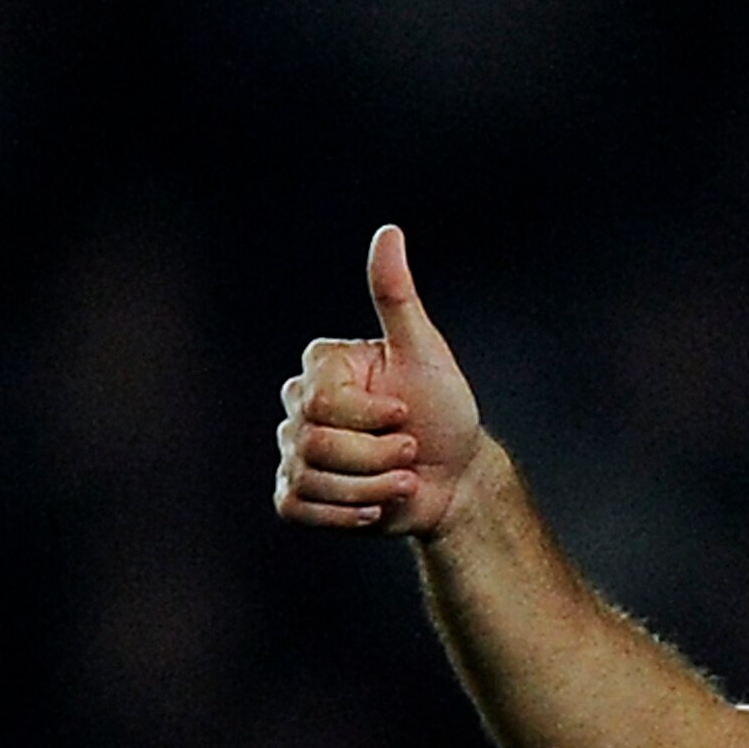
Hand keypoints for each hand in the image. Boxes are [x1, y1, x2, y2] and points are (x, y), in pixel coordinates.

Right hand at [274, 225, 486, 537]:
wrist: (456, 478)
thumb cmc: (444, 409)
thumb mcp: (425, 352)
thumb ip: (397, 297)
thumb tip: (388, 231)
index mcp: (322, 366)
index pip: (323, 402)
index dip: (373, 418)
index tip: (408, 414)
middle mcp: (297, 405)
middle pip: (315, 444)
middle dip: (379, 457)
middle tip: (412, 450)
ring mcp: (292, 452)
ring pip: (310, 479)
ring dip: (372, 489)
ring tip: (402, 479)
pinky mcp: (296, 494)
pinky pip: (297, 507)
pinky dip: (344, 515)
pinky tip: (376, 509)